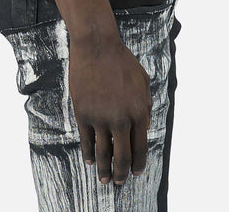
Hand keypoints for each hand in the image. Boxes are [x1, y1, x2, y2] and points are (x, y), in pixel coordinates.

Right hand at [68, 35, 151, 185]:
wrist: (97, 46)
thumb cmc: (122, 61)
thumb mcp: (143, 81)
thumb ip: (145, 105)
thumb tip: (144, 126)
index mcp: (139, 111)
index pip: (141, 147)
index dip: (138, 163)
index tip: (136, 172)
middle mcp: (121, 119)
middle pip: (123, 156)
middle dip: (122, 173)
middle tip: (120, 182)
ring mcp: (101, 117)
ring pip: (103, 154)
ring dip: (105, 170)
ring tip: (106, 180)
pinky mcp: (83, 114)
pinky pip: (86, 141)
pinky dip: (89, 155)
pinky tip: (90, 161)